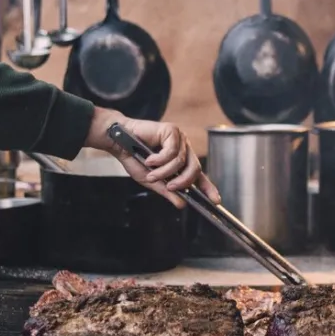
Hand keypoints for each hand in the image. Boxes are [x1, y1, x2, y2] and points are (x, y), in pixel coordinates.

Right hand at [85, 108, 220, 208]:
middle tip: (170, 187)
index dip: (208, 188)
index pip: (199, 175)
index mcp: (181, 161)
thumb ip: (167, 190)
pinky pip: (172, 151)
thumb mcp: (151, 180)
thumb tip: (181, 204)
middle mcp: (183, 149)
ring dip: (165, 171)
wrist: (118, 142)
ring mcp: (178, 139)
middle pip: (195, 169)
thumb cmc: (133, 158)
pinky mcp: (171, 131)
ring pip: (181, 162)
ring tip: (151, 172)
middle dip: (183, 181)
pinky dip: (160, 159)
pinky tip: (149, 159)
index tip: (216, 201)